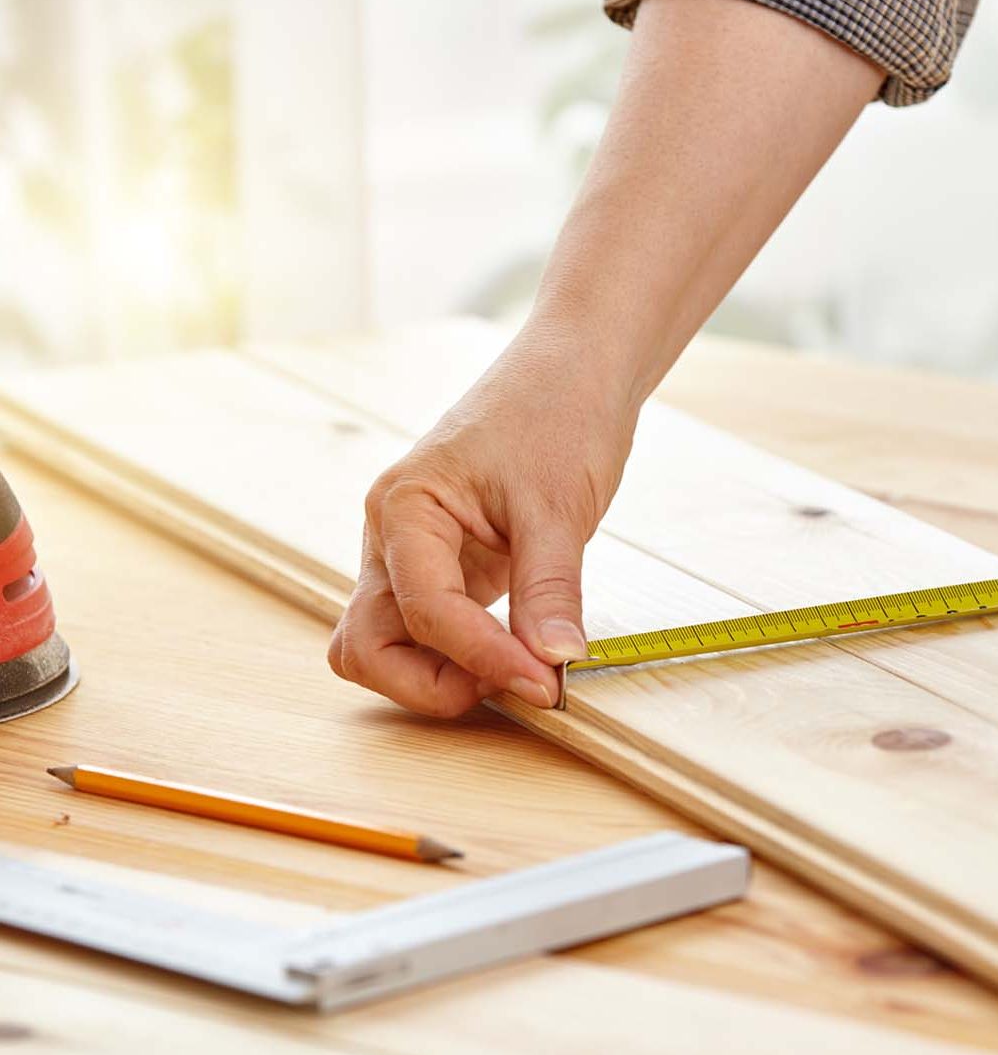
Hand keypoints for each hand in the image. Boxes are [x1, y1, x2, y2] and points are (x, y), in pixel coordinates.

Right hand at [328, 333, 635, 715]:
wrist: (574, 371)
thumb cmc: (557, 412)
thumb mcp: (558, 506)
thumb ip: (549, 589)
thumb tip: (553, 661)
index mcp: (404, 508)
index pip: (423, 612)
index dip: (482, 658)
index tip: (545, 681)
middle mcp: (391, 537)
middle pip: (366, 646)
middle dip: (431, 683)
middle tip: (515, 681)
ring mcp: (411, 557)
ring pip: (385, 647)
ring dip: (440, 676)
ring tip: (517, 667)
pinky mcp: (443, 569)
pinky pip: (427, 632)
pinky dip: (463, 656)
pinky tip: (518, 649)